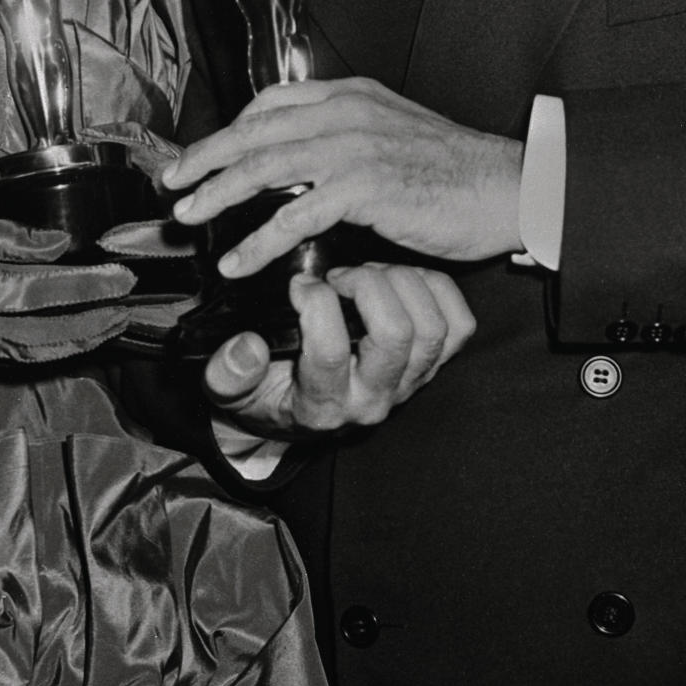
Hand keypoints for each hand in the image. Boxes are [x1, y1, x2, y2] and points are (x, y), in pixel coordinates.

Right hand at [0, 210, 136, 370]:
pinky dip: (35, 351)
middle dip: (90, 327)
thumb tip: (58, 249)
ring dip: (69, 345)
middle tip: (126, 310)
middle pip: (42, 339)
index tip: (122, 277)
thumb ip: (4, 240)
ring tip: (105, 327)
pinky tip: (58, 338)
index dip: (87, 286)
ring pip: (25, 358)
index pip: (40, 291)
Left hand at [164, 76, 523, 272]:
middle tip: (172, 183)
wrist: (506, 185)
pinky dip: (258, 239)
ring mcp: (353, 146)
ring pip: (265, 166)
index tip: (200, 155)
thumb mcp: (390, 130)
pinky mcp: (365, 187)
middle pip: (254, 130)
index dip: (228, 130)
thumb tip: (299, 155)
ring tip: (189, 218)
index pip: (270, 103)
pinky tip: (238, 260)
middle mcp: (344, 111)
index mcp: (348, 94)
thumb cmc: (450, 167)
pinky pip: (295, 214)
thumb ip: (344, 132)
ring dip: (218, 194)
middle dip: (205, 159)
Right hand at [206, 263, 474, 438]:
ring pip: (431, 328)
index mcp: (323, 405)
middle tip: (339, 274)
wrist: (296, 412)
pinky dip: (437, 292)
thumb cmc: (261, 390)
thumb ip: (228, 372)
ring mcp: (408, 384)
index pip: (332, 353)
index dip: (316, 305)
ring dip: (401, 284)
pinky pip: (458, 327)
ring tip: (367, 273)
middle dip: (367, 285)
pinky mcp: (430, 366)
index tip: (298, 282)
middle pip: (396, 335)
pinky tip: (401, 279)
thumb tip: (246, 347)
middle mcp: (374, 399)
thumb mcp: (227, 387)